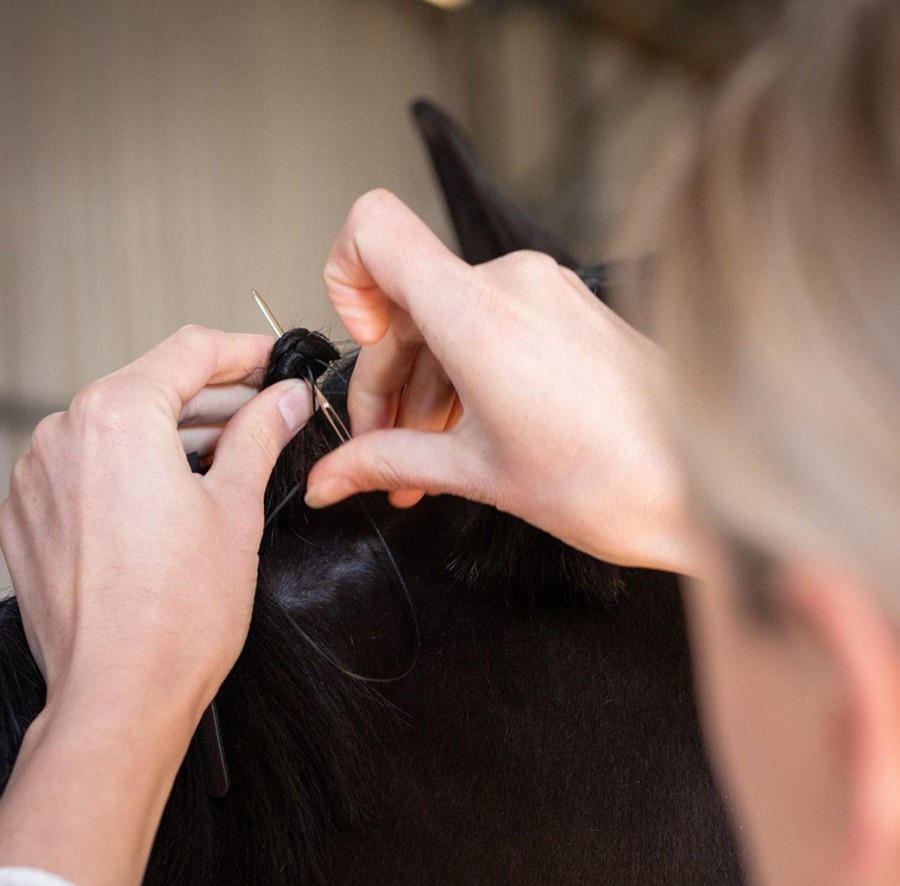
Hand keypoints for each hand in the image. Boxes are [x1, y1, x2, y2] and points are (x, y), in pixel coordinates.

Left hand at [0, 325, 311, 712]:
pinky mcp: (31, 513)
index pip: (190, 351)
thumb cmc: (175, 616)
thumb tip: (283, 399)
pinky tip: (176, 487)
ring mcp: (40, 475)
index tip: (274, 364)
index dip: (244, 351)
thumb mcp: (237, 507)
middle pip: (152, 384)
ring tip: (230, 449)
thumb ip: (260, 434)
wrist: (120, 696)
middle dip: (215, 393)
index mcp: (117, 417)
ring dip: (176, 427)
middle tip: (266, 409)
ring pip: (120, 423)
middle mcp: (65, 435)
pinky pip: (90, 462)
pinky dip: (135, 461)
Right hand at [307, 190, 694, 573]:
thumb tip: (332, 476)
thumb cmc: (613, 482)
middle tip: (381, 448)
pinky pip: (490, 327)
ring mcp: (547, 294)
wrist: (705, 491)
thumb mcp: (477, 474)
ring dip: (424, 388)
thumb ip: (388, 462)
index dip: (344, 278)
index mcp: (478, 312)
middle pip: (405, 301)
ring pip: (447, 320)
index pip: (374, 229)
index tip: (361, 344)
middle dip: (385, 379)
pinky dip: (464, 376)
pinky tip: (462, 439)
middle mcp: (513, 283)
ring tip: (421, 463)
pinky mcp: (569, 313)